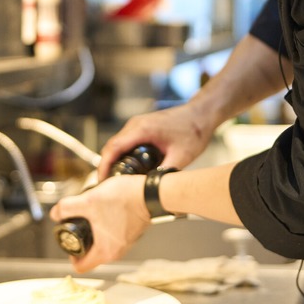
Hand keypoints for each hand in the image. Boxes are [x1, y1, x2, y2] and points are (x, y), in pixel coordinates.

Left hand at [50, 175, 150, 273]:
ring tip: (92, 214)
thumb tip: (56, 213)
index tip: (69, 242)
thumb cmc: (124, 200)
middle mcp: (117, 252)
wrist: (150, 193)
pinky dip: (108, 228)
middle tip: (78, 223)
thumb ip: (68, 207)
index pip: (81, 267)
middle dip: (83, 241)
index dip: (71, 256)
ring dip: (96, 232)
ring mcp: (126, 244)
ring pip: (104, 245)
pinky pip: (115, 237)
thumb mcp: (88, 201)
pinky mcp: (132, 234)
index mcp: (105, 251)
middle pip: (92, 255)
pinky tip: (106, 211)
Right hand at [98, 103, 215, 179]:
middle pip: (112, 146)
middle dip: (106, 166)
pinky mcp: (141, 127)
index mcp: (142, 129)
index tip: (102, 181)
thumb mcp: (182, 155)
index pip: (113, 147)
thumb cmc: (194, 130)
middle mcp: (135, 124)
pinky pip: (125, 141)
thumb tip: (153, 189)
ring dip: (113, 160)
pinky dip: (121, 154)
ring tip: (114, 180)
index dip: (104, 165)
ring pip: (118, 143)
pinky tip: (126, 168)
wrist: (201, 114)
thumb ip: (166, 172)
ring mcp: (137, 124)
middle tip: (106, 186)